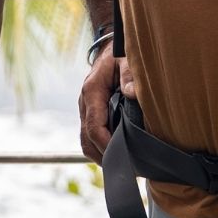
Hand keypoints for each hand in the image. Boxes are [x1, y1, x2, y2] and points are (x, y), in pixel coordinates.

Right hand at [79, 39, 133, 160]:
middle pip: (86, 140)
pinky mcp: (91, 114)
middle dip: (103, 156)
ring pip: (86, 141)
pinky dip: (100, 148)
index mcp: (92, 91)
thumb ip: (130, 75)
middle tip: (125, 168)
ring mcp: (86, 110)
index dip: (106, 145)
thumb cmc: (120, 55)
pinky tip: (118, 153)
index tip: (122, 155)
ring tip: (122, 165)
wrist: (109, 50)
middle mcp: (85, 103)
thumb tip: (132, 93)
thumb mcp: (127, 60)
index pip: (94, 127)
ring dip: (101, 155)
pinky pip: (90, 136)